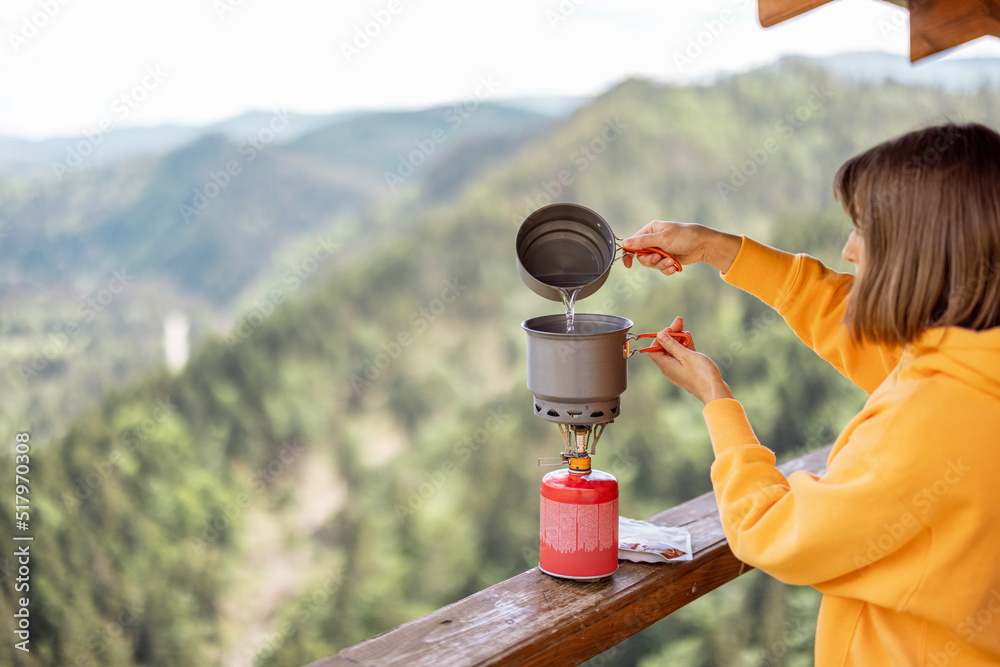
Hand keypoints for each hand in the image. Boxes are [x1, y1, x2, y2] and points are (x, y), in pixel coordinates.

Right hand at [621, 222, 740, 274]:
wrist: (703, 245)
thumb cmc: (684, 236)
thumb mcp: (662, 238)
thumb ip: (642, 242)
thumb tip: (624, 243)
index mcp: (650, 231)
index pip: (633, 243)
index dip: (629, 253)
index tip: (628, 264)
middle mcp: (654, 240)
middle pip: (642, 256)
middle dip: (651, 260)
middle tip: (660, 258)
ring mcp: (661, 250)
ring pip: (652, 264)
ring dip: (661, 265)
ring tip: (671, 261)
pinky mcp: (668, 258)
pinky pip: (661, 268)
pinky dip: (667, 269)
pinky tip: (674, 266)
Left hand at [646, 317, 733, 405]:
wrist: (715, 392)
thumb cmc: (702, 375)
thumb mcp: (686, 356)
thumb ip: (672, 345)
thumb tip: (660, 336)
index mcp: (666, 366)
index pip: (653, 349)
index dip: (659, 338)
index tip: (669, 330)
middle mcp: (670, 369)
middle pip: (665, 349)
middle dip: (671, 335)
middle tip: (679, 322)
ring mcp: (680, 370)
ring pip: (675, 352)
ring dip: (679, 340)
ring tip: (685, 329)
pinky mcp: (689, 371)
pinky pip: (683, 357)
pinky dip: (685, 347)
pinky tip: (689, 338)